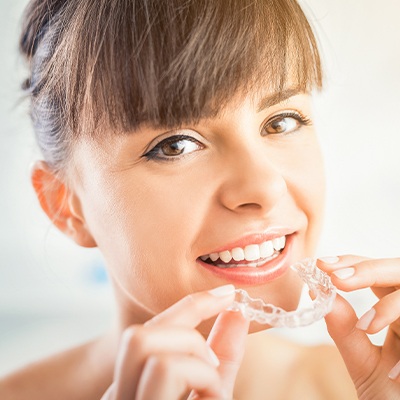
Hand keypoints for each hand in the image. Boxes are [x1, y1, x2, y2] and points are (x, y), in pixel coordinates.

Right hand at [101, 284, 248, 399]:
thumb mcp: (214, 391)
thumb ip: (223, 357)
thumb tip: (237, 313)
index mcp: (134, 383)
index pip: (149, 329)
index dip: (191, 304)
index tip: (227, 293)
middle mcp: (119, 393)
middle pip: (138, 330)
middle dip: (185, 325)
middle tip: (214, 357)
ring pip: (142, 340)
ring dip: (191, 350)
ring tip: (211, 383)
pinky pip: (164, 368)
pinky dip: (200, 374)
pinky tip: (212, 396)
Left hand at [318, 255, 399, 399]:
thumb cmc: (390, 395)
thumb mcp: (362, 362)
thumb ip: (343, 329)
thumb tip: (317, 292)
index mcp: (394, 312)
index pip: (375, 274)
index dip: (351, 262)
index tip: (321, 264)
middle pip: (399, 272)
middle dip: (369, 269)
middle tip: (337, 277)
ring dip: (391, 305)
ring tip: (366, 326)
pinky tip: (395, 370)